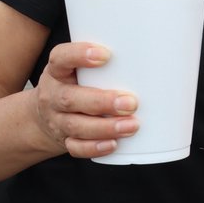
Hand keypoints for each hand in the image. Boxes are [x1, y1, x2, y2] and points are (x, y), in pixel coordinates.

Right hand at [32, 42, 139, 158]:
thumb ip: (109, 62)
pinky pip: (75, 147)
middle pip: (69, 98)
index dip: (79, 55)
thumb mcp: (80, 67)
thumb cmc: (76, 83)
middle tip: (131, 103)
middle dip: (102, 102)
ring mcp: (56, 120)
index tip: (106, 55)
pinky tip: (114, 144)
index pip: (60, 58)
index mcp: (57, 71)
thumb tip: (159, 55)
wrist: (44, 116)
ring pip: (75, 125)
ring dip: (105, 127)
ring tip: (132, 126)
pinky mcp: (63, 139)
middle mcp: (53, 95)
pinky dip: (94, 147)